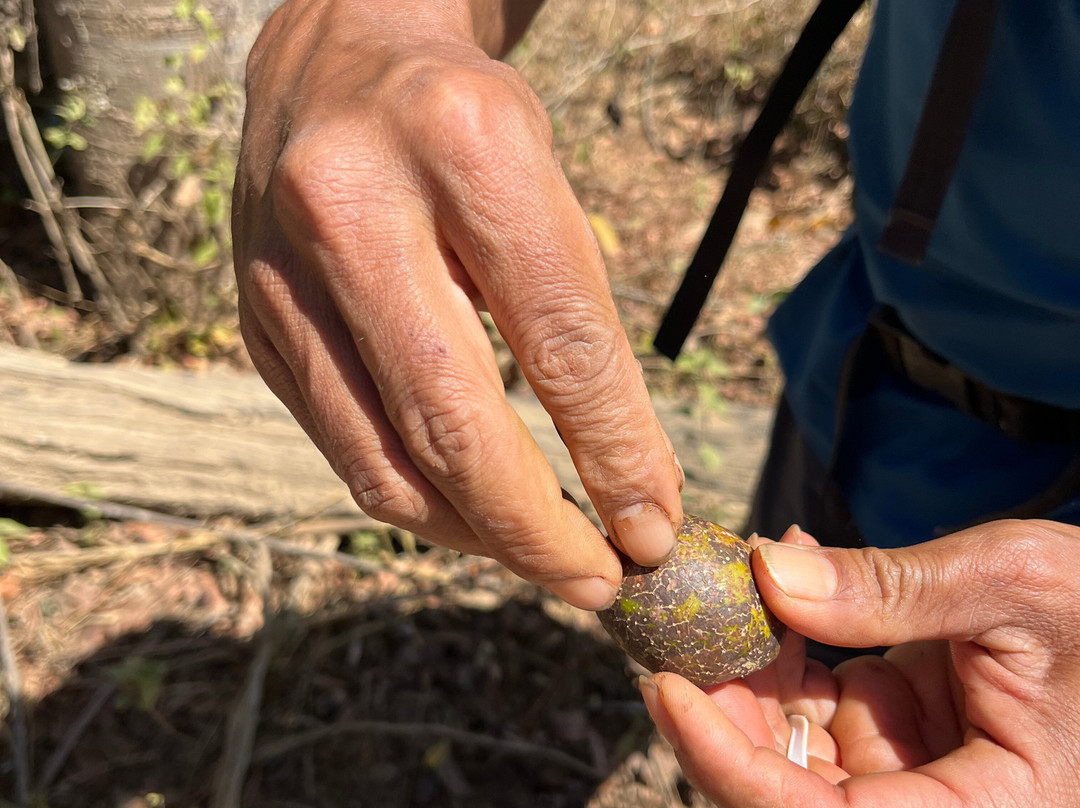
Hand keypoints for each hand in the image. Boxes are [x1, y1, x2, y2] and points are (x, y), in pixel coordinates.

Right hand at [232, 0, 683, 609]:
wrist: (337, 59)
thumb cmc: (468, 125)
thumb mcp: (549, 186)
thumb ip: (581, 327)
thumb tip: (628, 481)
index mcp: (461, 145)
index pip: (559, 342)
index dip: (616, 454)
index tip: (654, 526)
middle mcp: (350, 205)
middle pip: (452, 424)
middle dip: (535, 531)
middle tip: (596, 580)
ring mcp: (280, 272)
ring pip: (382, 463)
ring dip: (474, 536)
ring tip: (540, 556)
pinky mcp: (253, 322)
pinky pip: (343, 448)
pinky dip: (418, 500)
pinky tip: (469, 511)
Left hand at [639, 519, 1079, 805]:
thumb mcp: (1012, 584)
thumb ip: (893, 588)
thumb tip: (769, 572)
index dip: (730, 765)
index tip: (668, 692)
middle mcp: (929, 801)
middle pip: (783, 785)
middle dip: (715, 709)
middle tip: (670, 623)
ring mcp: (898, 762)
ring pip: (781, 740)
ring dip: (735, 666)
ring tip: (717, 581)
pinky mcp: (883, 721)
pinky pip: (803, 695)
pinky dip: (774, 638)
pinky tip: (772, 569)